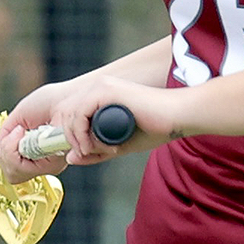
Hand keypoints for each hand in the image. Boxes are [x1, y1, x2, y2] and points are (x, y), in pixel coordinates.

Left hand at [0, 77, 181, 181]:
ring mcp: (102, 86)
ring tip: (94, 151)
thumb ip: (94, 151)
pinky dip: (81, 133)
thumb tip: (70, 157)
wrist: (178, 117)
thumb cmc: (154, 129)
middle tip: (87, 154)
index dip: (68, 135)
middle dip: (69, 138)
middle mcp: (98, 86)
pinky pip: (80, 113)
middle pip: (65, 114)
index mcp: (100, 95)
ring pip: (70, 115)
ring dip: (76, 139)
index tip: (82, 152)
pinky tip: (92, 145)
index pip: (68, 114)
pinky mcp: (107, 91)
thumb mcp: (117, 145)